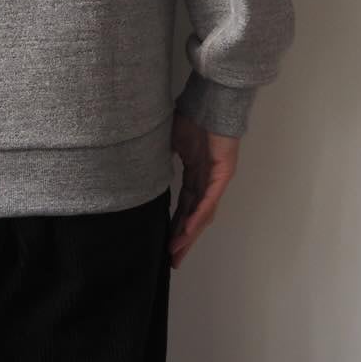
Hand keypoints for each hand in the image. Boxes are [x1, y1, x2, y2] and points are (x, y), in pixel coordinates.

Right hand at [168, 111, 240, 268]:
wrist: (210, 100)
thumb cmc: (189, 115)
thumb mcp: (167, 141)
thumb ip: (157, 158)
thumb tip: (136, 168)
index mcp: (194, 173)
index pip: (184, 206)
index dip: (174, 225)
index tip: (164, 244)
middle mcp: (206, 180)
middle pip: (194, 216)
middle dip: (182, 239)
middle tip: (172, 261)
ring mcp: (216, 178)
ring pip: (203, 213)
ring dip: (189, 234)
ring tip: (176, 251)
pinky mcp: (223, 174)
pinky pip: (209, 199)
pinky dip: (199, 215)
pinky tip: (189, 230)